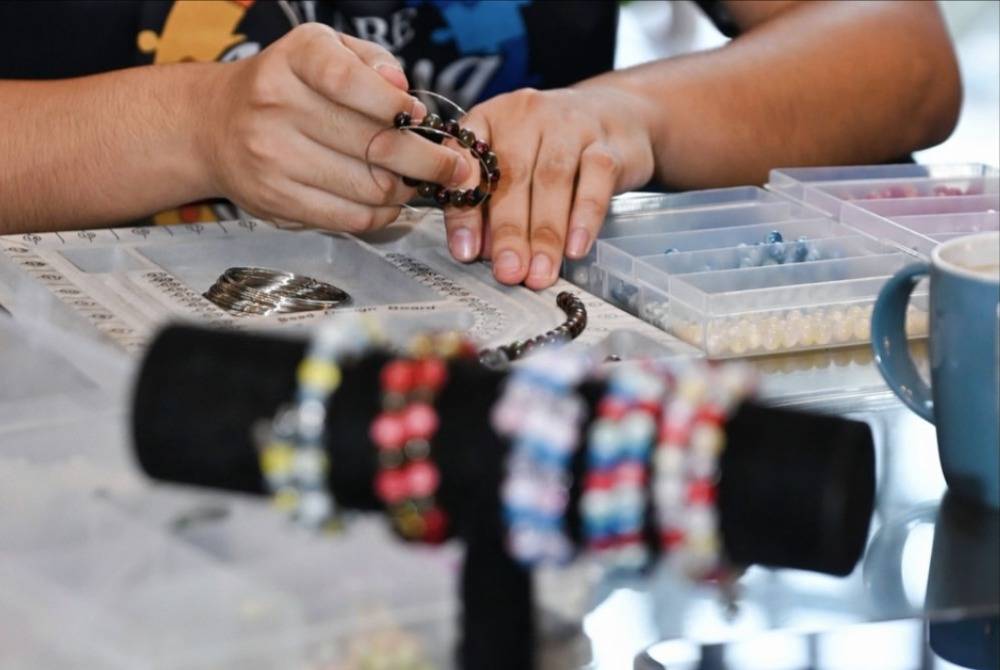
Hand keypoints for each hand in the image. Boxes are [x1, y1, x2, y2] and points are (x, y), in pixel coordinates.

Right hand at [201, 23, 471, 231]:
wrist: (216, 125)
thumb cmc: (289, 86)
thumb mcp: (325, 50)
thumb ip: (370, 61)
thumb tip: (402, 91)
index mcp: (295, 60)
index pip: (350, 80)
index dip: (394, 105)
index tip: (418, 117)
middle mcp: (277, 105)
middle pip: (374, 144)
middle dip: (426, 160)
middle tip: (451, 166)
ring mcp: (273, 157)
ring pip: (368, 187)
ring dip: (405, 190)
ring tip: (417, 182)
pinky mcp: (276, 200)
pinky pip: (349, 217)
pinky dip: (381, 214)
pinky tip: (389, 202)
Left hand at [442, 86, 655, 288]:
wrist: (617, 114)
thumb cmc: (551, 148)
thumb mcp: (513, 165)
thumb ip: (491, 204)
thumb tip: (481, 250)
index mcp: (490, 118)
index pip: (468, 164)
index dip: (465, 211)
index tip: (466, 252)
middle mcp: (526, 115)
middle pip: (513, 176)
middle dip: (509, 232)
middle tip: (508, 272)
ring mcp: (569, 125)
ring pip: (552, 180)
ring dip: (545, 234)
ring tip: (539, 273)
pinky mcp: (606, 142)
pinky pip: (594, 179)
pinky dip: (584, 217)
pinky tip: (575, 247)